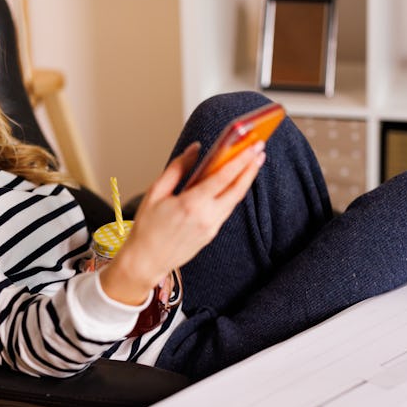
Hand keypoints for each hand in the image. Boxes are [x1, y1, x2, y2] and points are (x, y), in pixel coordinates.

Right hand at [99, 141, 265, 305]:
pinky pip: (227, 209)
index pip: (223, 177)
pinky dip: (234, 193)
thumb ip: (177, 168)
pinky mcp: (212, 234)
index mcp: (191, 204)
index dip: (241, 160)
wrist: (147, 261)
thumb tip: (194, 149)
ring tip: (252, 162)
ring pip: (235, 200)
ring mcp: (211, 227)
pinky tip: (235, 182)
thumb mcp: (156, 192)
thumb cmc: (147, 228)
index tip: (252, 146)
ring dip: (246, 180)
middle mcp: (206, 217)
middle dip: (251, 168)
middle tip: (259, 150)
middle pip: (237, 189)